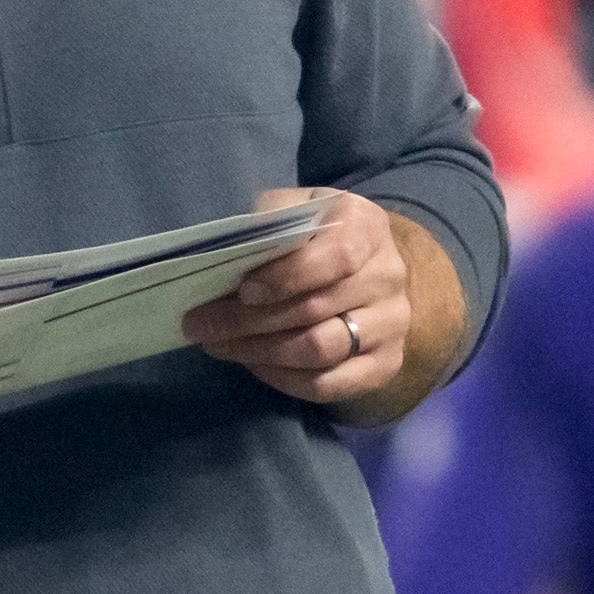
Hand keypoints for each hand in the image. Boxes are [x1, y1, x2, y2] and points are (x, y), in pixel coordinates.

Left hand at [183, 188, 412, 408]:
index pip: (338, 255)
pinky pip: (328, 384)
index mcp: (367, 227)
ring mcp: (391, 324)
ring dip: (260, 352)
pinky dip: (283, 379)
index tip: (244, 290)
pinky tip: (254, 364)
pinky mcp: (385, 364)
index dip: (288, 277)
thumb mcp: (297, 209)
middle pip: (316, 309)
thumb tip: (231, 248)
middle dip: (249, 320)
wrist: (367, 270)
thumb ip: (271, 220)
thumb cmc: (318, 236)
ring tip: (219, 345)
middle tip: (202, 324)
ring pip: (320, 350)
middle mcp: (388, 276)